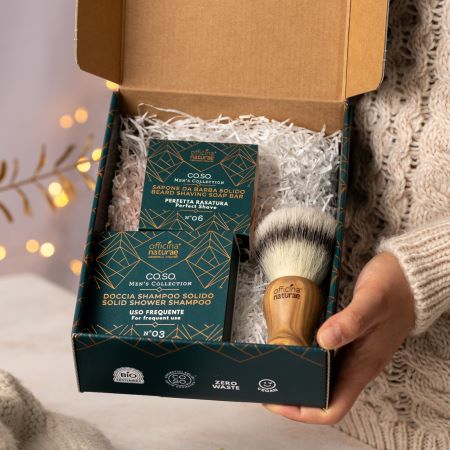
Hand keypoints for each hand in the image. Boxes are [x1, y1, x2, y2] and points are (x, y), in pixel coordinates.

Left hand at [263, 251, 414, 424]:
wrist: (407, 276)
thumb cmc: (393, 288)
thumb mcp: (372, 301)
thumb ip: (351, 321)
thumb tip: (324, 341)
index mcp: (362, 366)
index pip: (333, 407)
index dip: (304, 412)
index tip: (278, 402)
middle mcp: (355, 364)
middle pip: (321, 396)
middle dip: (293, 395)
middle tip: (266, 382)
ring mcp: (351, 352)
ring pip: (320, 378)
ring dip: (297, 377)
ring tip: (271, 367)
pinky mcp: (346, 339)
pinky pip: (322, 358)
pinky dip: (304, 357)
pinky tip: (289, 346)